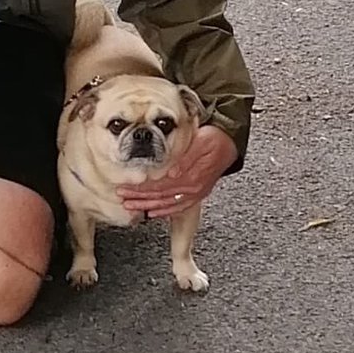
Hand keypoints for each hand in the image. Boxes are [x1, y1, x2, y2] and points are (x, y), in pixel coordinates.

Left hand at [118, 125, 237, 218]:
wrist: (230, 144)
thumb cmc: (215, 140)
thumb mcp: (202, 142)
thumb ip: (187, 158)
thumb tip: (173, 172)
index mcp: (192, 176)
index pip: (160, 185)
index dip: (142, 188)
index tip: (126, 187)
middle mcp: (193, 188)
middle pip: (161, 196)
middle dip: (140, 198)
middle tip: (123, 197)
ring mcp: (195, 193)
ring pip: (167, 204)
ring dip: (148, 205)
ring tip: (131, 205)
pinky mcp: (197, 193)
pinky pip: (178, 207)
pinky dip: (164, 211)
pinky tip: (153, 212)